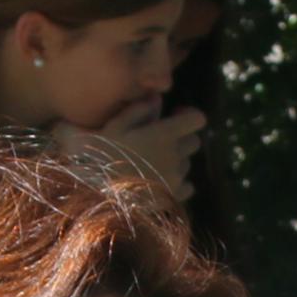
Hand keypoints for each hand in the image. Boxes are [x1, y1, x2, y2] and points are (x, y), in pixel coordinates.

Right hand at [55, 106, 204, 204]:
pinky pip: (187, 186)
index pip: (197, 119)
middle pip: (194, 141)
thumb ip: (139, 110)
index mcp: (164, 134)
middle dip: (181, 137)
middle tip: (159, 140)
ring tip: (152, 162)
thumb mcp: (115, 126)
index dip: (188, 115)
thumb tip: (157, 98)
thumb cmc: (103, 156)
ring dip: (176, 160)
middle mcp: (176, 155)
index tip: (174, 115)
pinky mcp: (174, 198)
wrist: (100, 194)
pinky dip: (178, 182)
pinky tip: (160, 181)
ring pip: (187, 163)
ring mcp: (177, 178)